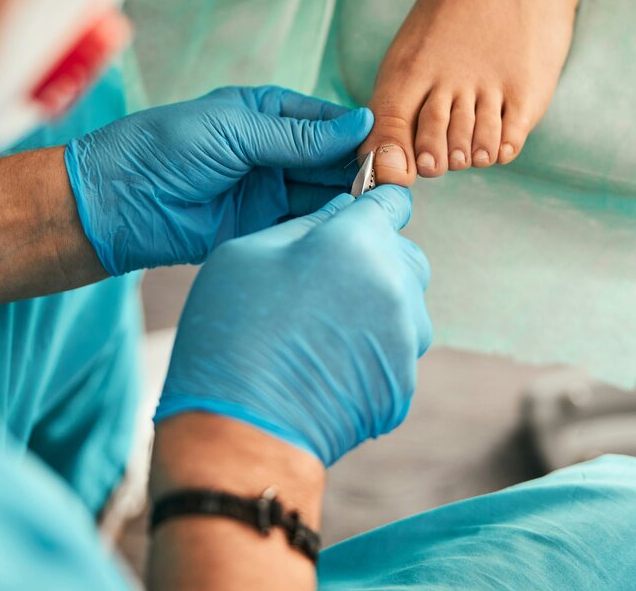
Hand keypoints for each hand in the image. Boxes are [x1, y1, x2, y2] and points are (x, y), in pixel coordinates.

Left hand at [65, 86, 371, 274]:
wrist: (120, 202)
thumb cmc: (167, 148)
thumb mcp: (237, 131)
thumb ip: (298, 136)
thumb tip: (361, 124)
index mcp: (269, 113)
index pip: (329, 121)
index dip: (360, 135)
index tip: (390, 149)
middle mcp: (276, 151)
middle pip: (334, 159)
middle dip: (362, 169)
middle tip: (394, 182)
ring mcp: (271, 190)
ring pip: (325, 193)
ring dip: (350, 199)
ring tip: (380, 206)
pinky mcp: (263, 227)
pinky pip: (306, 224)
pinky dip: (329, 226)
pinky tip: (352, 229)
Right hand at [155, 186, 430, 466]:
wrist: (241, 433)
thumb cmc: (231, 336)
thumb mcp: (246, 254)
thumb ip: (305, 224)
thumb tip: (340, 212)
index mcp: (357, 245)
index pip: (392, 201)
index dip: (371, 204)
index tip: (354, 216)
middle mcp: (395, 288)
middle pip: (403, 254)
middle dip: (374, 256)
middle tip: (322, 279)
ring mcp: (405, 342)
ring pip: (404, 303)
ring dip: (375, 303)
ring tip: (320, 326)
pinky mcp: (403, 386)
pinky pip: (394, 349)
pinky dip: (369, 349)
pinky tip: (325, 362)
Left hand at [357, 0, 611, 185]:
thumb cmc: (461, 1)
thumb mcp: (418, 45)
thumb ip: (402, 102)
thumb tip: (392, 160)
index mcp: (404, 69)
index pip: (386, 138)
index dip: (390, 164)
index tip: (401, 170)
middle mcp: (443, 81)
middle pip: (432, 154)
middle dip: (436, 161)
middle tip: (444, 151)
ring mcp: (488, 86)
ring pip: (471, 153)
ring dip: (471, 154)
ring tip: (475, 129)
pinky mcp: (529, 88)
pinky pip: (508, 145)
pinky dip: (500, 147)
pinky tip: (500, 127)